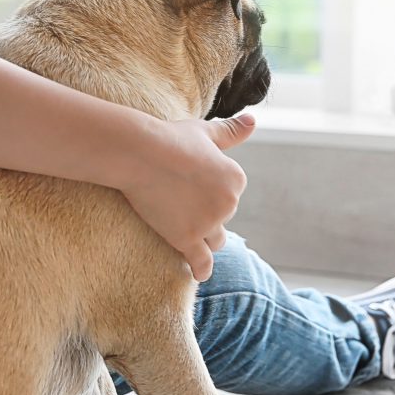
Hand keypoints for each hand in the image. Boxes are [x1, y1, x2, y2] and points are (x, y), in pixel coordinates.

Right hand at [118, 114, 256, 281]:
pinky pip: (201, 262)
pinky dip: (201, 269)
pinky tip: (198, 274)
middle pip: (222, 219)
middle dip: (207, 215)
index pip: (229, 195)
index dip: (210, 193)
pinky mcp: (187, 238)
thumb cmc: (170, 138)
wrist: (141, 153)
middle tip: (179, 203)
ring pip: (214, 241)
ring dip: (204, 238)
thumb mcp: (205, 132)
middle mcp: (229, 203)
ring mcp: (209, 223)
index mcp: (236, 179)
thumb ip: (231, 132)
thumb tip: (253, 121)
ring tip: (187, 232)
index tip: (190, 186)